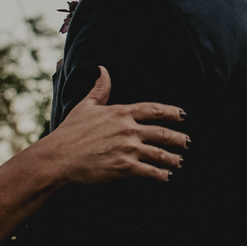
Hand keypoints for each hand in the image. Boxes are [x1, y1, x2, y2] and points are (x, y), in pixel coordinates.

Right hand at [45, 66, 188, 184]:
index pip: (153, 110)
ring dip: (173, 159)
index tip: (183, 116)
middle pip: (163, 133)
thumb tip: (102, 69)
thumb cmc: (70, 132)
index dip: (172, 112)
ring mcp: (128, 149)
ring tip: (180, 162)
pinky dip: (161, 175)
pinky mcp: (125, 168)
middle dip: (179, 139)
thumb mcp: (86, 106)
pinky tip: (166, 177)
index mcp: (121, 113)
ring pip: (160, 154)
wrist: (59, 157)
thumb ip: (99, 89)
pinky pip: (150, 172)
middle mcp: (129, 129)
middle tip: (187, 143)